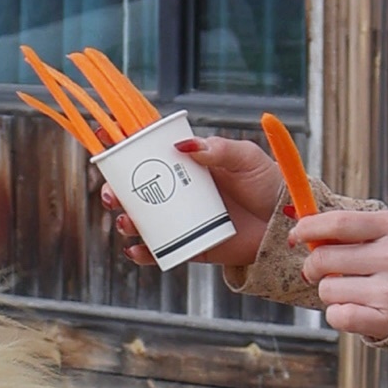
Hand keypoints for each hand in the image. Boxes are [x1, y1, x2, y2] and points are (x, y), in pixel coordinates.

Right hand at [99, 130, 282, 275]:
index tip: (101, 135)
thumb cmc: (267, 183)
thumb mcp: (245, 158)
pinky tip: (136, 250)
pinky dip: (144, 253)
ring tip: (126, 222)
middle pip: (135, 188)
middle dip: (114, 190)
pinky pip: (161, 251)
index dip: (123, 143)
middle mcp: (179, 190)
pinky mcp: (191, 245)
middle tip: (111, 195)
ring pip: (142, 219)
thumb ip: (217, 150)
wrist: (286, 223)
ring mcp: (183, 218)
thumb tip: (182, 145)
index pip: (150, 149)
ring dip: (126, 220)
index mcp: (188, 162)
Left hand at [293, 205, 387, 343]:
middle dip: (313, 265)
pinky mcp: (387, 320)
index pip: (339, 223)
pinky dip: (337, 313)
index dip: (308, 228)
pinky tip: (354, 307)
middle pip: (324, 258)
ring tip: (351, 288)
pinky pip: (337, 316)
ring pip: (327, 289)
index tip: (297, 234)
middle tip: (320, 269)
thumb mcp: (387, 231)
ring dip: (329, 290)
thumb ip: (349, 225)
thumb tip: (299, 221)